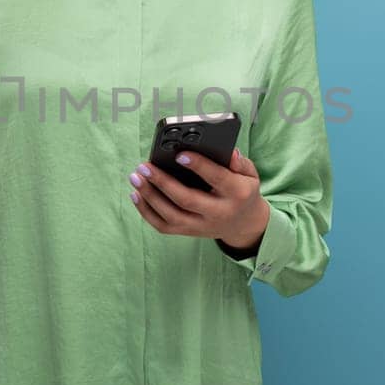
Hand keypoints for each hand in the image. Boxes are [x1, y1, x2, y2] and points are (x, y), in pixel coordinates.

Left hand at [128, 147, 270, 251]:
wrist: (243, 224)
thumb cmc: (242, 191)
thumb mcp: (250, 174)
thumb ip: (240, 162)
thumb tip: (229, 152)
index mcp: (237, 193)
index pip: (217, 179)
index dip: (199, 166)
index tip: (179, 154)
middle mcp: (218, 212)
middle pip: (187, 200)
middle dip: (163, 182)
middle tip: (145, 166)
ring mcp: (201, 226)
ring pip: (171, 216)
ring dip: (149, 196)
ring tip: (135, 178)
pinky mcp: (188, 232)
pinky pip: (163, 226)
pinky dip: (146, 211)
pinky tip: (136, 194)